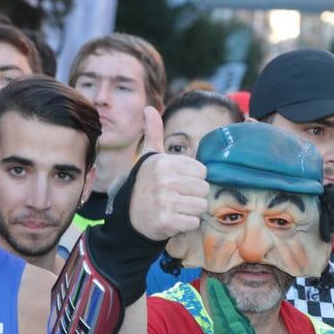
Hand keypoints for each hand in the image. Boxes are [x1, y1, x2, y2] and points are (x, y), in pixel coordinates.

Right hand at [127, 106, 207, 241]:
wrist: (129, 216)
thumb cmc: (145, 184)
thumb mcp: (149, 157)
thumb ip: (153, 133)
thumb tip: (148, 108)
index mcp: (165, 163)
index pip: (202, 171)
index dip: (194, 179)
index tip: (179, 182)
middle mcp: (165, 180)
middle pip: (204, 189)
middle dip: (194, 196)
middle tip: (178, 198)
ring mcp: (166, 201)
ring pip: (201, 206)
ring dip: (191, 211)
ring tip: (176, 209)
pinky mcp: (167, 221)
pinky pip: (194, 222)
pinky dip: (186, 225)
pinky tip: (174, 220)